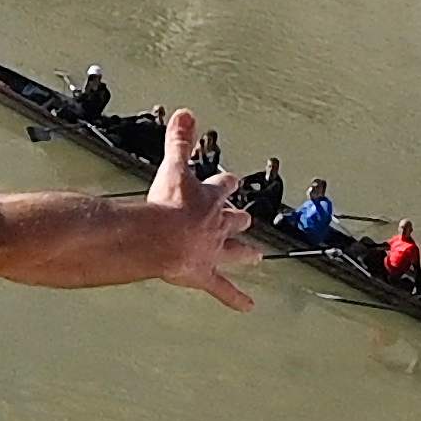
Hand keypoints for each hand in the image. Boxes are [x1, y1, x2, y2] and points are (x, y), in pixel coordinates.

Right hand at [142, 111, 255, 311]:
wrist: (163, 238)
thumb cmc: (168, 205)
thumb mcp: (174, 167)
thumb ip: (179, 141)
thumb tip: (186, 113)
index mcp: (208, 200)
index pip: (222, 187)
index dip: (226, 184)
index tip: (232, 180)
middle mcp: (216, 225)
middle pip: (234, 220)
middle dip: (239, 220)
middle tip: (246, 220)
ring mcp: (213, 251)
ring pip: (235, 251)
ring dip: (245, 253)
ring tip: (257, 258)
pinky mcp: (205, 273)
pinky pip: (223, 288)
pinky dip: (235, 298)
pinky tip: (247, 307)